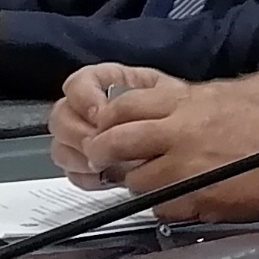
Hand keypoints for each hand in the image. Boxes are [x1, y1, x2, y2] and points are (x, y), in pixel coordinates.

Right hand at [51, 65, 183, 184]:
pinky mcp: (90, 164)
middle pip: (61, 116)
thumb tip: (105, 117)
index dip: (83, 98)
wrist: (197, 139)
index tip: (100, 114)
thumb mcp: (167, 95)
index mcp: (109, 82)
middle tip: (100, 146)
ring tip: (104, 163)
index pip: (77, 83)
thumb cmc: (182, 111)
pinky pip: (72, 171)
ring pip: (61, 146)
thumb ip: (136, 100)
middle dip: (79, 133)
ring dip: (80, 156)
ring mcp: (87, 137)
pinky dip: (85, 176)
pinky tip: (104, 176)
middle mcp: (91, 109)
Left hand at [77, 81, 258, 222]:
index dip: (106, 121)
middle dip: (102, 154)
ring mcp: (184, 168)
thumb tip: (146, 123)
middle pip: (115, 142)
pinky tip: (185, 199)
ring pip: (134, 180)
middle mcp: (180, 132)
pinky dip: (166, 206)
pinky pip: (159, 208)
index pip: (122, 106)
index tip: (107, 131)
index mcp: (189, 104)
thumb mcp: (223, 104)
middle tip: (104, 162)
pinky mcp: (192, 200)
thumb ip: (182, 111)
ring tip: (157, 184)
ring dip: (139, 184)